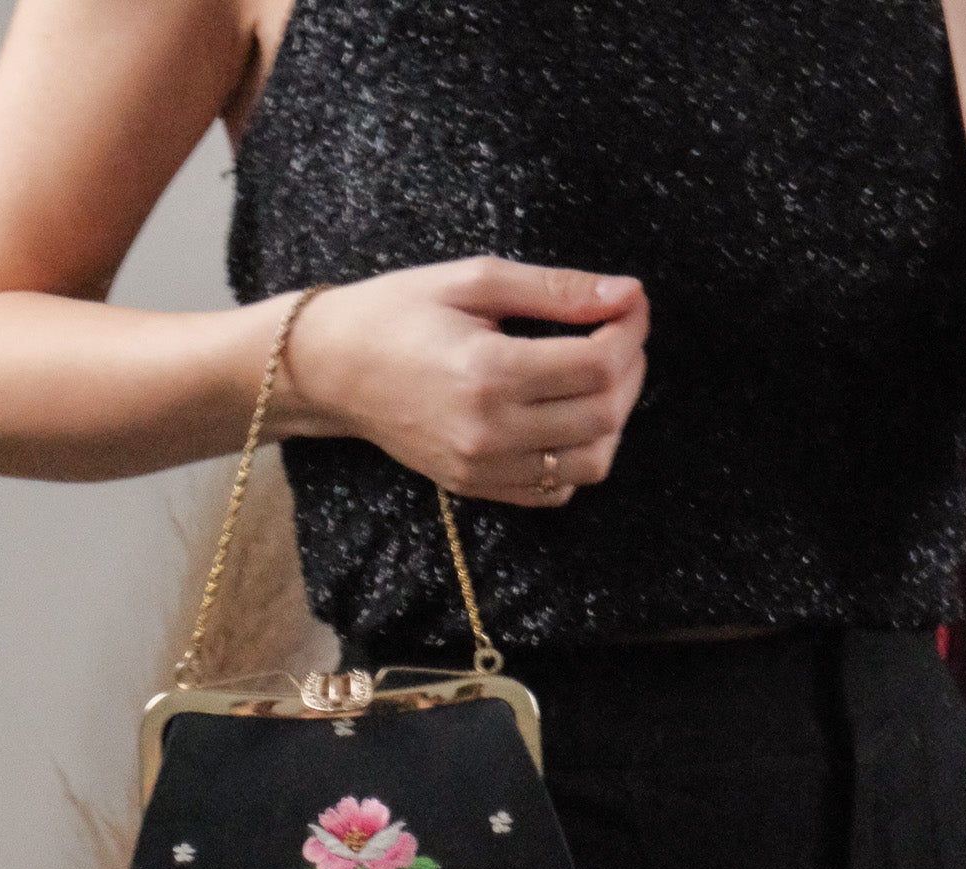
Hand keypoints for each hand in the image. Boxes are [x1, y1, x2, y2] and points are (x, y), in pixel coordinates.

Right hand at [279, 256, 649, 507]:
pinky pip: (557, 491)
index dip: (630, 330)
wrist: (334, 369)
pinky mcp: (477, 486)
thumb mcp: (474, 280)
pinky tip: (569, 416)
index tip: (630, 303)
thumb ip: (555, 289)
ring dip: (615, 418)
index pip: (598, 364)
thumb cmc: (398, 312)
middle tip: (622, 334)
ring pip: (592, 462)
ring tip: (602, 377)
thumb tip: (627, 293)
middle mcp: (489, 430)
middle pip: (604, 414)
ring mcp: (483, 467)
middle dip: (631, 368)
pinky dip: (580, 457)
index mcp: (488, 371)